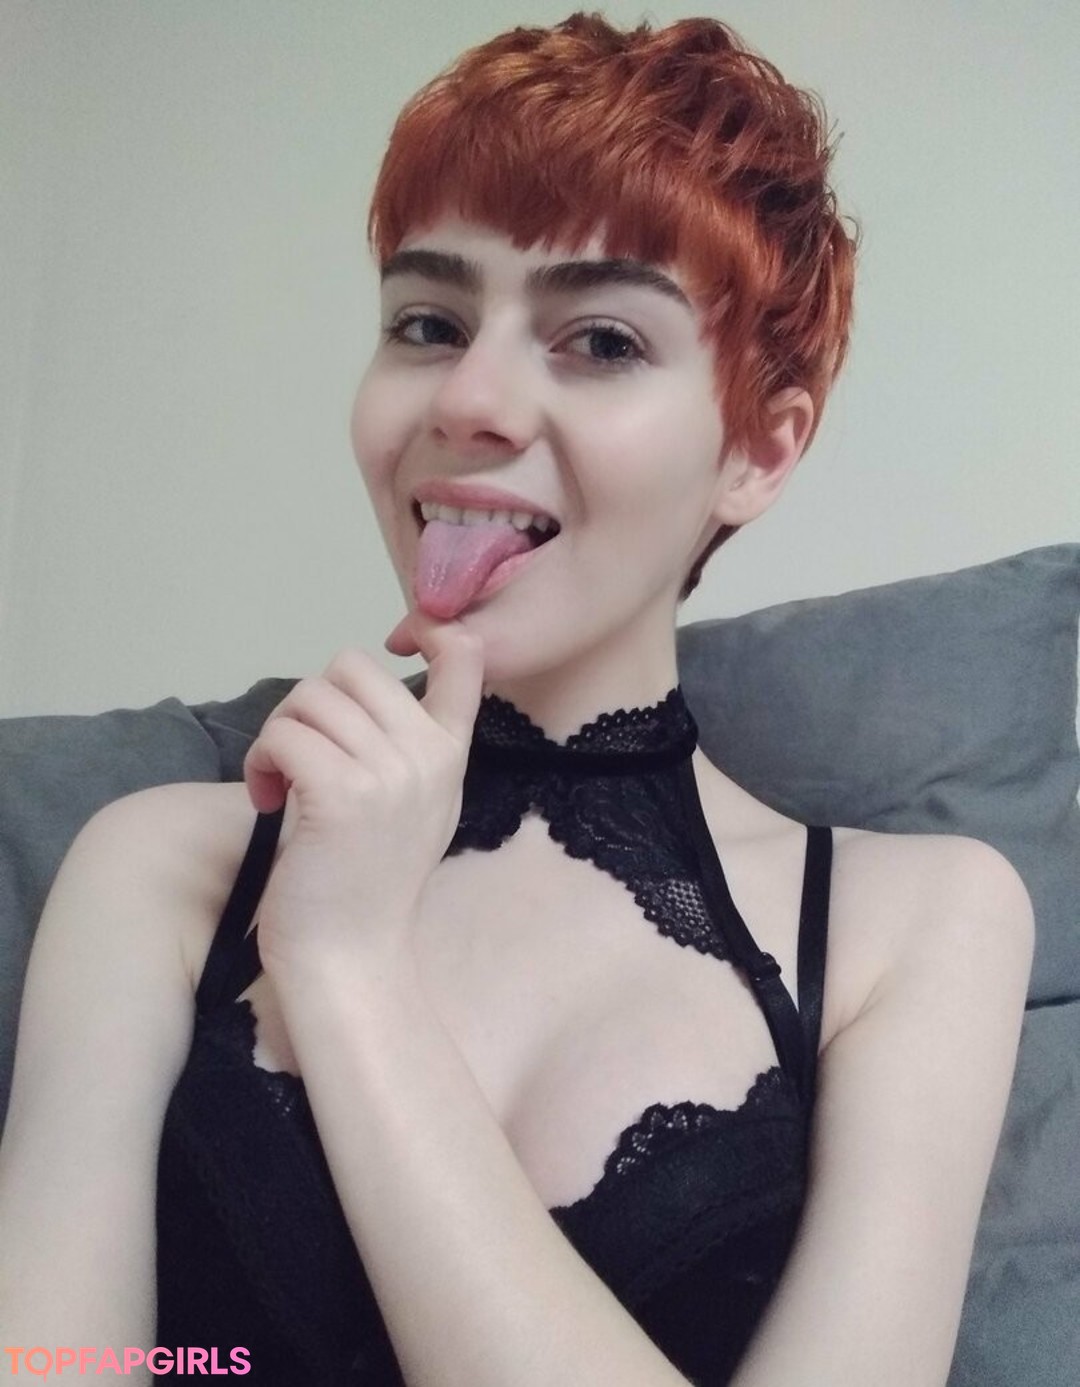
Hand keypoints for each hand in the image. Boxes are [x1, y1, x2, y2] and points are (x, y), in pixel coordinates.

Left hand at [242, 612, 483, 978]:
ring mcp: (388, 773)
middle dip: (310, 703)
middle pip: (351, 667)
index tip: (400, 643)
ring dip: (279, 734)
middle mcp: (428, 755)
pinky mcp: (339, 793)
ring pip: (309, 697)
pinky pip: (284, 735)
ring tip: (279, 783)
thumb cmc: (370, 885)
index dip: (430, 630)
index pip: (465, 659)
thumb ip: (414, 747)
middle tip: (299, 756)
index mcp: (450, 754)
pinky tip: (265, 799)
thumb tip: (369, 689)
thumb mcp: (419, 806)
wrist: (352, 958)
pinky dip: (262, 761)